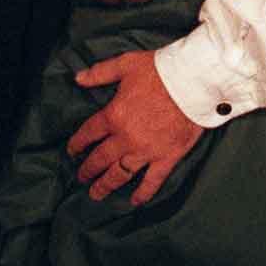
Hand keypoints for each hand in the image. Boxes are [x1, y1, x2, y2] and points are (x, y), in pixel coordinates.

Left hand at [66, 51, 203, 204]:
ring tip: (96, 194)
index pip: (88, 133)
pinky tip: (135, 201)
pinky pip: (152, 181)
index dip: (77, 144)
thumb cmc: (160, 70)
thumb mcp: (126, 64)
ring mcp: (146, 151)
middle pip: (100, 158)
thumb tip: (77, 78)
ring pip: (120, 174)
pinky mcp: (166, 157)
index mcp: (114, 115)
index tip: (72, 151)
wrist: (193, 82)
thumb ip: (100, 72)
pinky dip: (143, 193)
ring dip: (105, 185)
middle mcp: (125, 138)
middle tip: (82, 177)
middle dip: (88, 169)